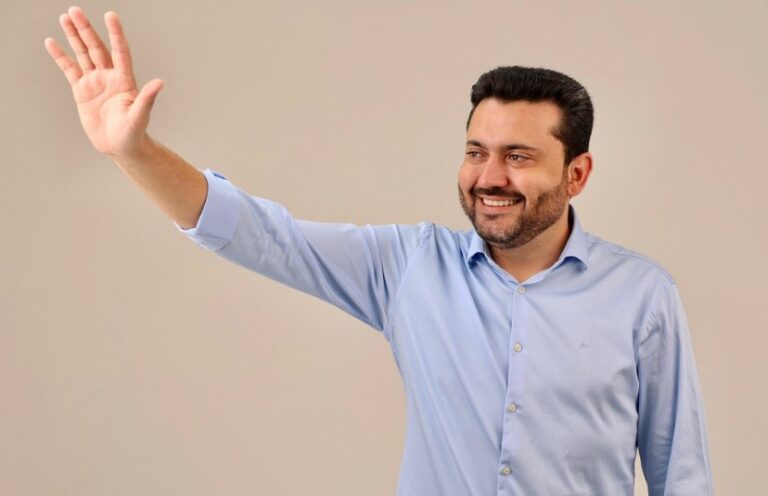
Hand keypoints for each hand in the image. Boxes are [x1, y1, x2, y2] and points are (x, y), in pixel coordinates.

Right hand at [45, 6, 162, 157]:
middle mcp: (110, 76)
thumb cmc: (133, 133)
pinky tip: (52, 42)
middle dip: (86, 29)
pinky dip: (60, 56)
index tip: (110, 16)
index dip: (116, 34)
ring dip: (74, 36)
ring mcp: (95, 82)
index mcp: (125, 80)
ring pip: (83, 54)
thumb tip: (160, 82)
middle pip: (97, 48)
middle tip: (75, 10)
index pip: (120, 51)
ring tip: (65, 18)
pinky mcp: (82, 90)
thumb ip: (147, 99)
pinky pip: (70, 69)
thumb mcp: (140, 116)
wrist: (119, 146)